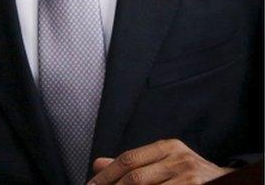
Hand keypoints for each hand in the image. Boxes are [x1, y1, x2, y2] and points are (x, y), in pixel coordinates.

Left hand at [89, 139, 233, 183]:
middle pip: (136, 177)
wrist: (229, 182)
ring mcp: (189, 175)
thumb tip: (97, 163)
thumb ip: (133, 164)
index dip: (106, 175)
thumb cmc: (191, 175)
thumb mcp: (164, 163)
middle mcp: (179, 158)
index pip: (128, 159)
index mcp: (167, 147)